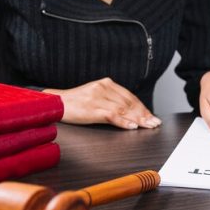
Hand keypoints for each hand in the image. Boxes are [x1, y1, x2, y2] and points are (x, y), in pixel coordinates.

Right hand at [43, 78, 161, 129]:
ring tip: (148, 126)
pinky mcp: (92, 108)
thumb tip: (131, 113)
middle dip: (144, 114)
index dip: (143, 107)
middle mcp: (103, 88)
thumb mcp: (96, 96)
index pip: (130, 97)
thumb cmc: (76, 102)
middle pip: (129, 103)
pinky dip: (123, 122)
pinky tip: (132, 126)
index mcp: (106, 83)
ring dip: (138, 119)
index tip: (151, 116)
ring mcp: (97, 98)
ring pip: (123, 109)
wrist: (55, 103)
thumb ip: (112, 100)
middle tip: (154, 123)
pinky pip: (112, 115)